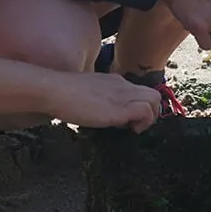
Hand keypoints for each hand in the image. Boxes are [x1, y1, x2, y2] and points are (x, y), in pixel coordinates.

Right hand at [44, 71, 163, 132]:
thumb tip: (103, 112)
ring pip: (154, 100)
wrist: (56, 90)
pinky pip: (145, 111)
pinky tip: (129, 129)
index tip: (128, 120)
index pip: (140, 92)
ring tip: (132, 128)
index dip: (140, 107)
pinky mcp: (120, 107)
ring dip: (149, 118)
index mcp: (114, 81)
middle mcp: (122, 84)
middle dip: (151, 113)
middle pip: (153, 94)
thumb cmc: (64, 94)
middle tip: (135, 126)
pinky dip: (143, 122)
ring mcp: (122, 94)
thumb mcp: (88, 93)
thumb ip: (100, 99)